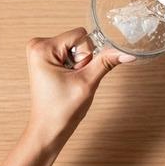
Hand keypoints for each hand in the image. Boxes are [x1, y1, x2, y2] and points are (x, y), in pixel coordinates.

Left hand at [25, 27, 134, 145]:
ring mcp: (40, 51)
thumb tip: (127, 53)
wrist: (48, 130)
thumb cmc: (61, 111)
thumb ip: (107, 62)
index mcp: (42, 48)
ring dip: (79, 65)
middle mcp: (38, 45)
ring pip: (76, 47)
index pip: (81, 35)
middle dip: (83, 60)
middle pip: (78, 40)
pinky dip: (74, 66)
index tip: (76, 74)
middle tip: (73, 80)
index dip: (87, 56)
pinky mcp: (45, 58)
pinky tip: (67, 81)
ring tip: (69, 82)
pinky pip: (70, 53)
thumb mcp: (88, 83)